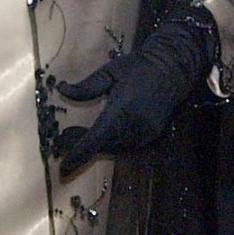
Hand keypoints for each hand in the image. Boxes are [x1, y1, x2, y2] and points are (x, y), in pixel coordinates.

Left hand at [55, 10, 215, 173]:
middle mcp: (135, 125)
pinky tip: (107, 132)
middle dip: (84, 146)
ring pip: (116, 149)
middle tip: (67, 137)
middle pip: (104, 147)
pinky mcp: (153, 135)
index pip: (95, 139)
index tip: (63, 167)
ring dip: (100, 145)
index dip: (78, 155)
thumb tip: (62, 90)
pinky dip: (115, 143)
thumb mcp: (109, 72)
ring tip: (85, 134)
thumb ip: (85, 86)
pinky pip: (129, 146)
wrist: (172, 68)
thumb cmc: (138, 67)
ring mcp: (146, 132)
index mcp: (122, 108)